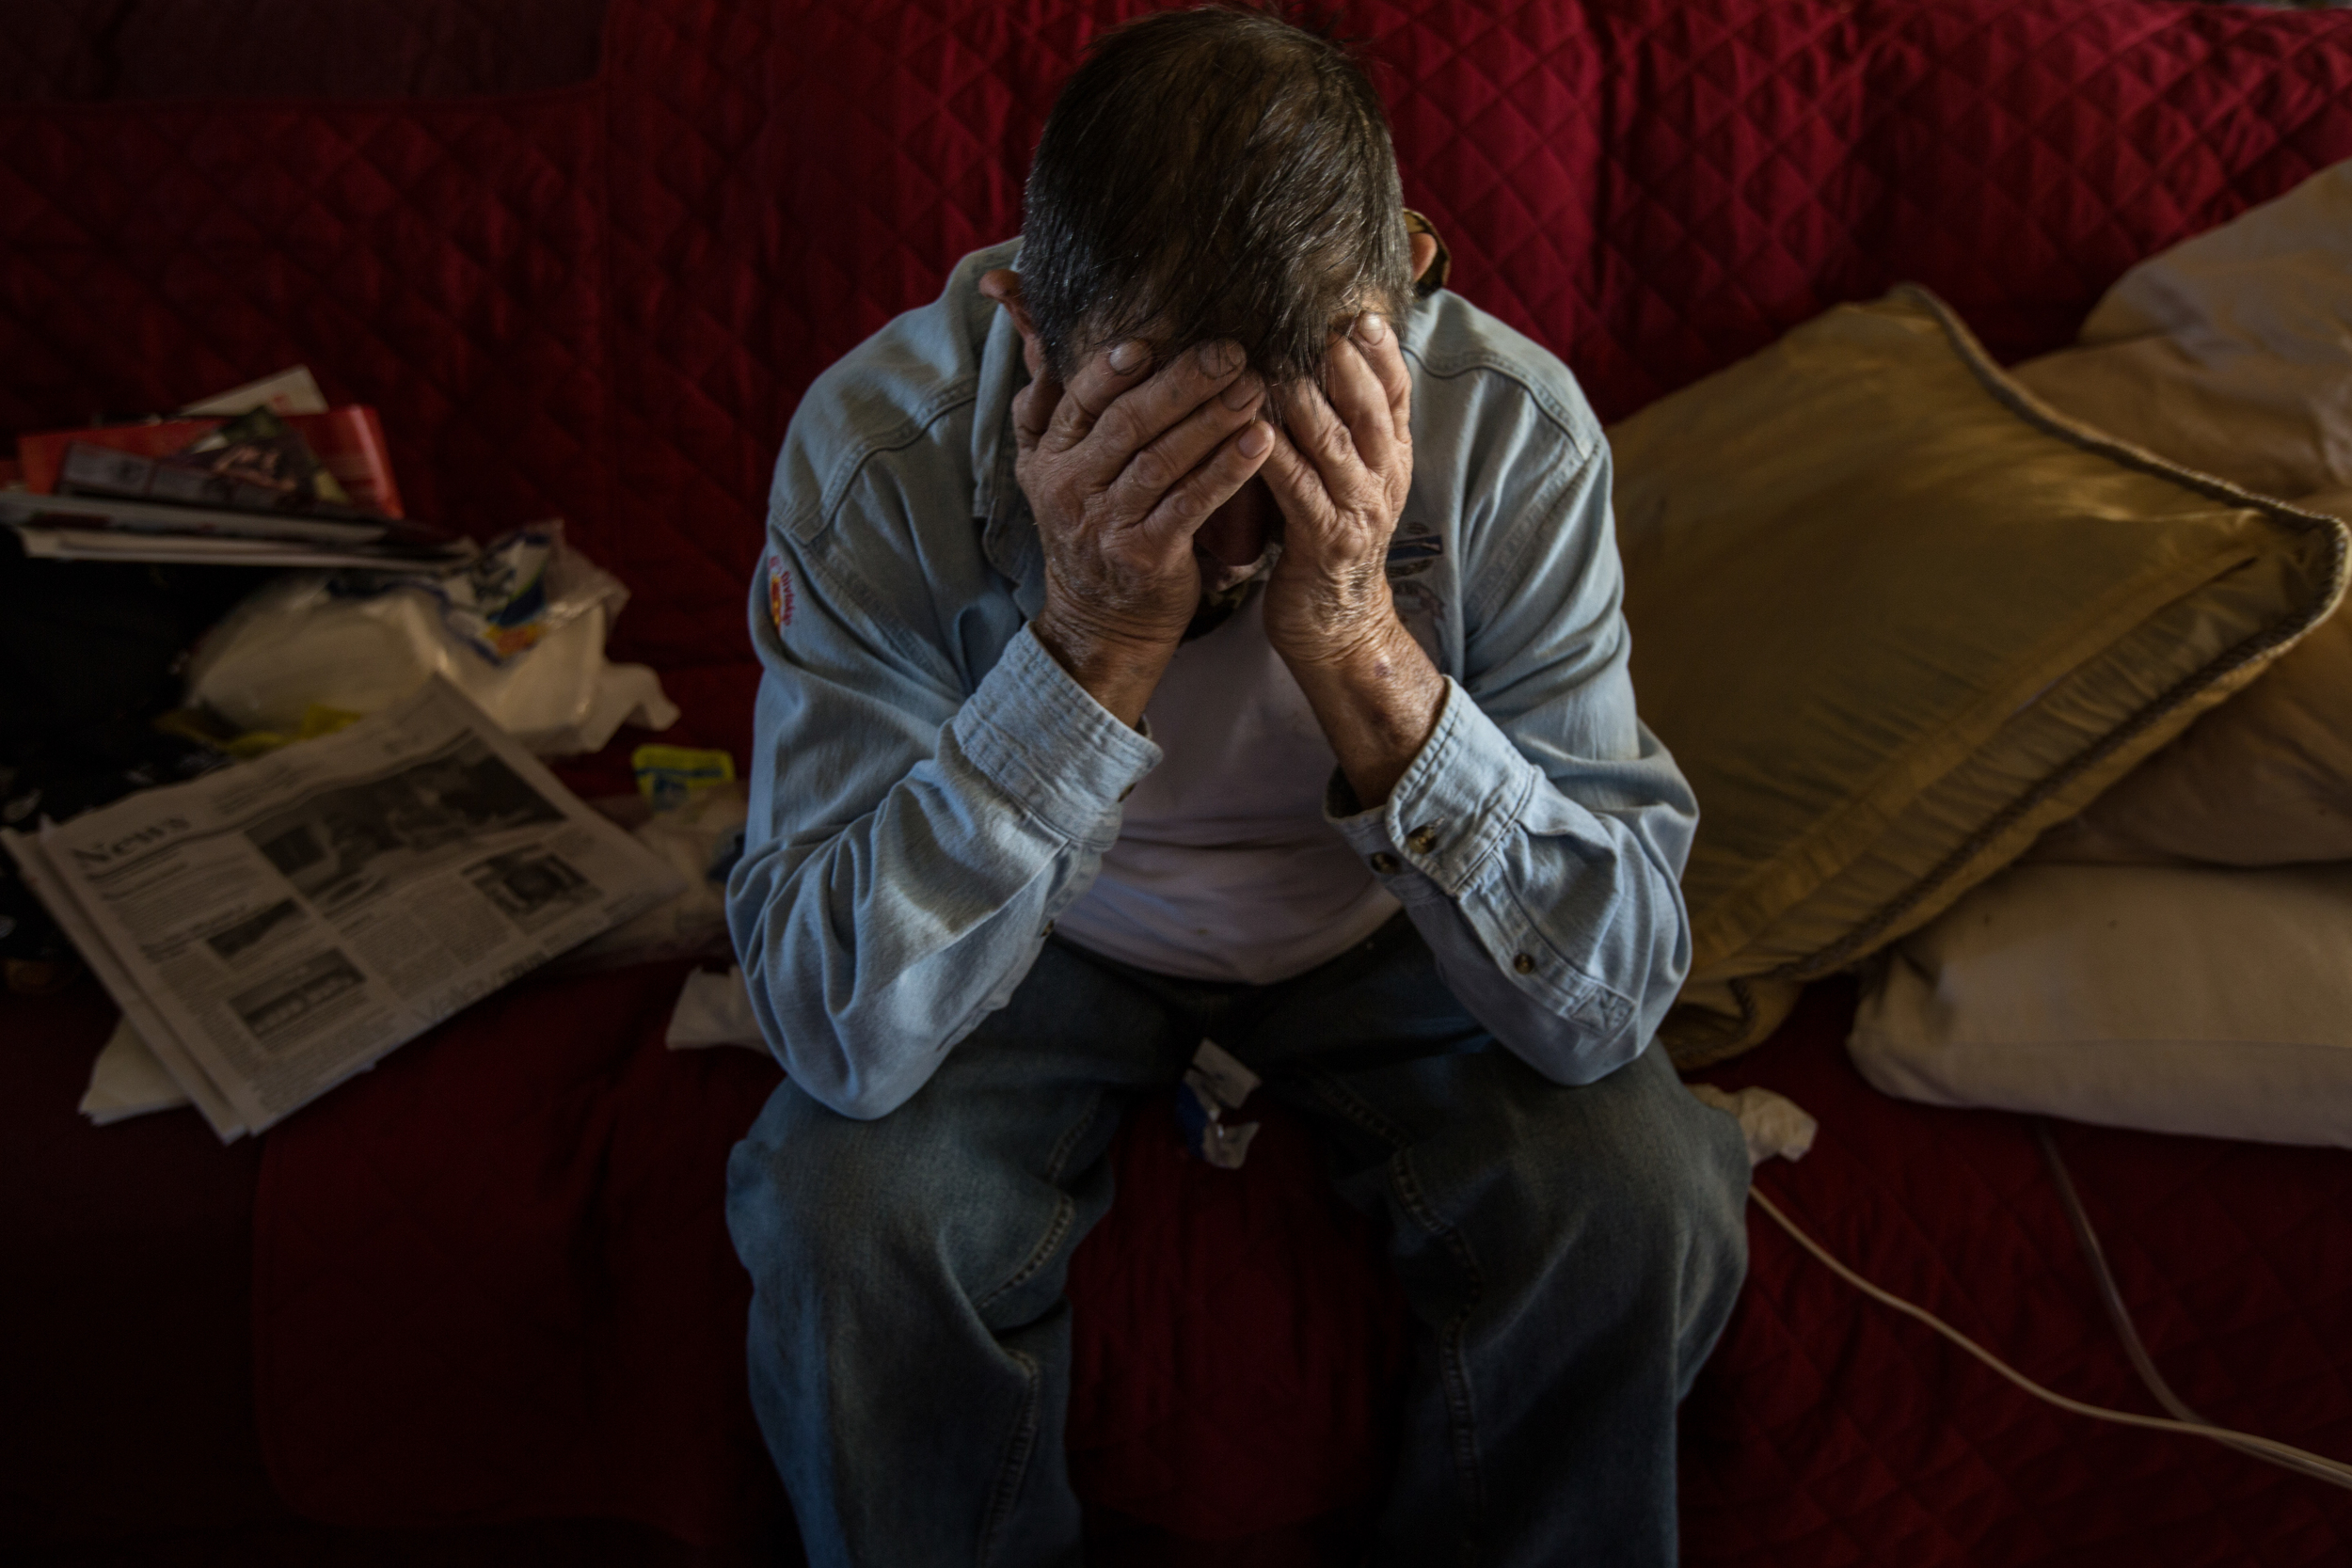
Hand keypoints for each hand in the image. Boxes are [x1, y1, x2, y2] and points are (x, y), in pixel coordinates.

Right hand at [978, 270, 1272, 724]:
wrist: (1100, 620)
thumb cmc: (1090, 528)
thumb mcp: (1049, 470)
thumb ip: (1045, 405)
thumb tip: (1036, 333)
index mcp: (1048, 457)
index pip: (1079, 401)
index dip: (1113, 369)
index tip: (1154, 340)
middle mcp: (1070, 488)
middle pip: (1128, 423)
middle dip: (1183, 383)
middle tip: (1232, 351)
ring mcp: (1106, 524)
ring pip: (1162, 461)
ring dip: (1213, 420)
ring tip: (1254, 388)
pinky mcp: (1145, 556)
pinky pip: (1190, 504)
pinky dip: (1226, 472)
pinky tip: (1259, 443)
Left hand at [1259, 313, 1446, 806]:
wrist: (1335, 625)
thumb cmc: (1325, 539)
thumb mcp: (1343, 476)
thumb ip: (1336, 423)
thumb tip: (1314, 359)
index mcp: (1389, 458)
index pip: (1396, 393)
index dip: (1383, 352)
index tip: (1362, 312)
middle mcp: (1382, 479)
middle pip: (1371, 409)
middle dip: (1348, 364)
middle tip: (1321, 323)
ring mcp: (1358, 512)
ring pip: (1336, 444)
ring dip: (1307, 402)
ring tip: (1279, 363)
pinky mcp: (1324, 542)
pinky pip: (1298, 489)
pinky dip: (1276, 456)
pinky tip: (1251, 430)